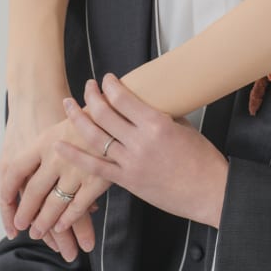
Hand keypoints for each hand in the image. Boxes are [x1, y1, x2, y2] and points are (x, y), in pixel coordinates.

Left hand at [2, 109, 103, 260]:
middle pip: (34, 192)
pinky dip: (68, 219)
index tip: (7, 202)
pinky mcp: (96, 180)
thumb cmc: (91, 113)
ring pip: (54, 204)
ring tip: (38, 232)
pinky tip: (62, 225)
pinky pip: (77, 206)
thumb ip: (47, 143)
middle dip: (26, 212)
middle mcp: (57, 157)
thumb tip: (28, 164)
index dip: (8, 190)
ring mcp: (77, 170)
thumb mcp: (64, 120)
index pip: (16, 170)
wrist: (120, 109)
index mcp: (45, 140)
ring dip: (45, 222)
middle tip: (23, 225)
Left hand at [54, 75, 227, 229]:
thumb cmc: (202, 159)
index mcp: (156, 123)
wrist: (210, 191)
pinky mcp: (127, 181)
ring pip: (95, 137)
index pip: (122, 98)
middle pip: (104, 113)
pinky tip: (61, 146)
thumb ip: (161, 116)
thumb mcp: (183, 127)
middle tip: (87, 87)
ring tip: (68, 104)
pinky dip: (75, 156)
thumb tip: (145, 105)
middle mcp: (140, 141)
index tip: (106, 79)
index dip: (110, 85)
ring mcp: (131, 163)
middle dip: (91, 96)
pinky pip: (95, 167)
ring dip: (78, 118)